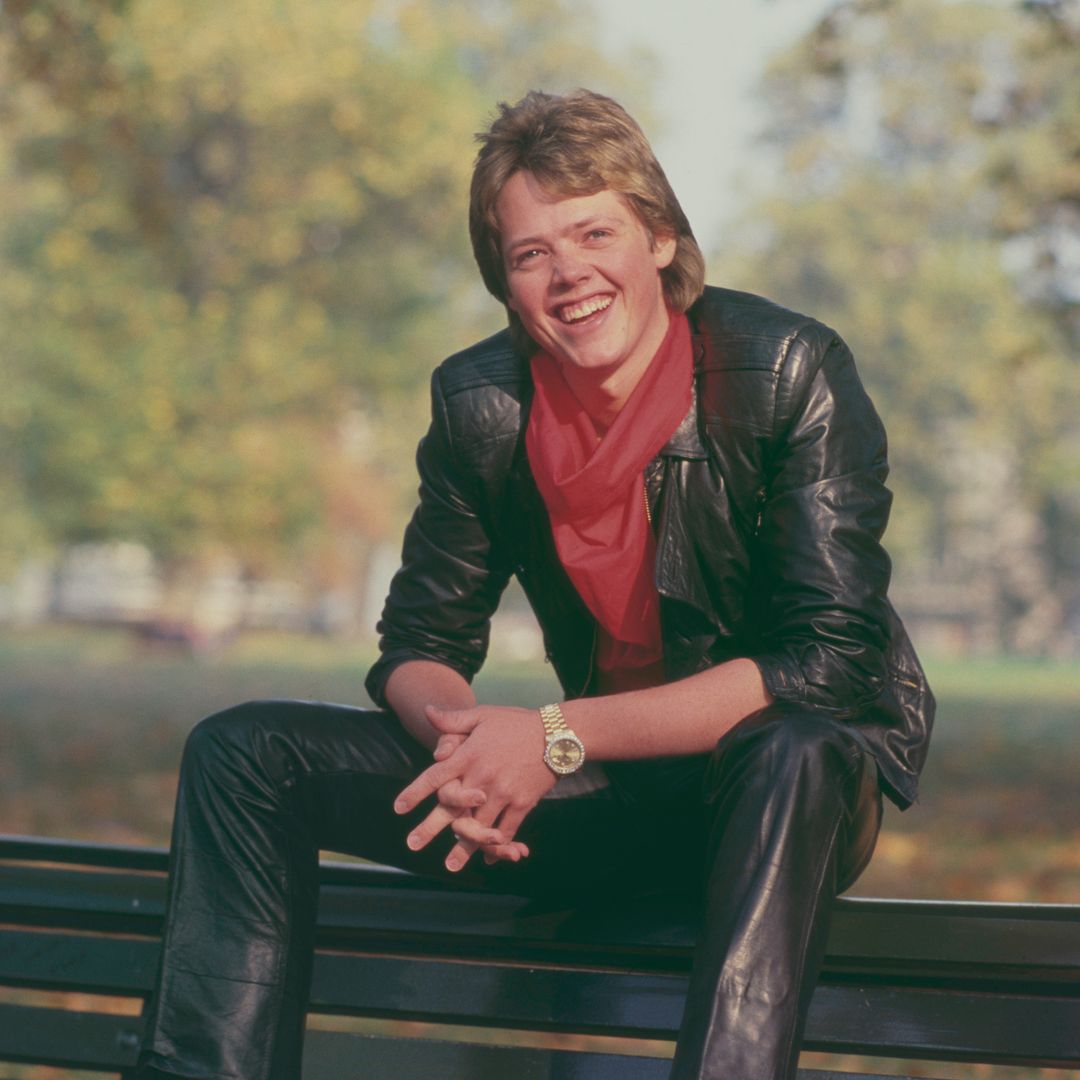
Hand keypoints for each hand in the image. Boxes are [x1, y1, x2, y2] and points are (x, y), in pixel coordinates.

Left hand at [394, 704, 555, 871]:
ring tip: (451, 864)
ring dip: (463, 846)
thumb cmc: (516, 723)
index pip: (435, 776)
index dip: (415, 793)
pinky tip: (488, 858)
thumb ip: (453, 719)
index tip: (398, 808)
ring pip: (478, 825)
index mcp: (469, 756)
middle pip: (452, 808)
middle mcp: (482, 777)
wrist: (557, 733)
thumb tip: (426, 711)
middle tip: (412, 845)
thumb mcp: (483, 715)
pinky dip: (497, 846)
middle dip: (430, 828)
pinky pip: (507, 830)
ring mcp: (503, 793)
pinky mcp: (523, 803)